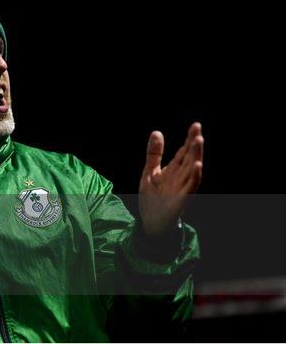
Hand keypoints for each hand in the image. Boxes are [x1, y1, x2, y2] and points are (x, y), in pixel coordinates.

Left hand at [139, 122, 203, 236]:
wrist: (150, 223)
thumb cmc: (152, 199)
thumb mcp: (150, 173)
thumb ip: (154, 154)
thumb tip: (157, 132)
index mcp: (174, 170)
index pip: (184, 152)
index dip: (189, 139)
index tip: (196, 125)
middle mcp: (181, 177)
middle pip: (190, 158)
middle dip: (194, 144)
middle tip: (198, 128)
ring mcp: (182, 188)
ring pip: (192, 169)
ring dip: (196, 155)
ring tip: (199, 140)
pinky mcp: (182, 199)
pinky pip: (191, 186)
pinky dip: (195, 176)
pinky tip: (197, 165)